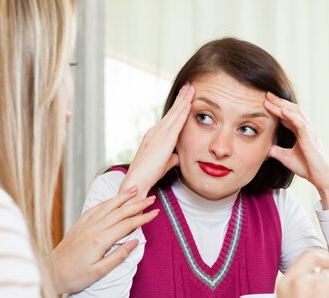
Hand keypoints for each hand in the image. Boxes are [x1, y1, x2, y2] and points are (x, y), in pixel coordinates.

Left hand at [50, 188, 158, 294]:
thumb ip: (118, 256)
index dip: (142, 218)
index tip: (155, 213)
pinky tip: (111, 200)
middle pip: (120, 212)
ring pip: (107, 206)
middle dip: (137, 204)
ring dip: (122, 197)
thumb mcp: (99, 272)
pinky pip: (95, 209)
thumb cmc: (74, 277)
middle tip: (151, 197)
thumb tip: (135, 242)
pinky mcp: (79, 225)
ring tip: (133, 189)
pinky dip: (106, 202)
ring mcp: (85, 225)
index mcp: (100, 240)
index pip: (127, 225)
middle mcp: (93, 229)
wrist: (50, 273)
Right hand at [120, 83, 194, 199]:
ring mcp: (158, 134)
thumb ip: (170, 158)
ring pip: (175, 114)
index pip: (169, 119)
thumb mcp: (162, 164)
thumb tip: (177, 156)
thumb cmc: (148, 176)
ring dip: (184, 100)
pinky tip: (190, 103)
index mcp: (154, 137)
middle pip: (172, 112)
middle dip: (181, 98)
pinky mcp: (164, 139)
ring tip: (191, 88)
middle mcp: (155, 132)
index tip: (185, 98)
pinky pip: (176, 122)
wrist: (137, 180)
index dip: (178, 108)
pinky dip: (183, 111)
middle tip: (189, 86)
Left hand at [263, 92, 328, 208]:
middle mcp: (306, 129)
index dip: (276, 108)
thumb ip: (276, 151)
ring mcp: (309, 133)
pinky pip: (301, 124)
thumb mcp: (286, 157)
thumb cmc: (308, 168)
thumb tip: (264, 148)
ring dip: (282, 105)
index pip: (288, 116)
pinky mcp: (310, 139)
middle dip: (278, 102)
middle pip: (291, 110)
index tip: (264, 101)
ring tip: (270, 99)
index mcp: (301, 132)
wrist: (322, 178)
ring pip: (296, 113)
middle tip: (266, 94)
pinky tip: (282, 111)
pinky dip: (291, 116)